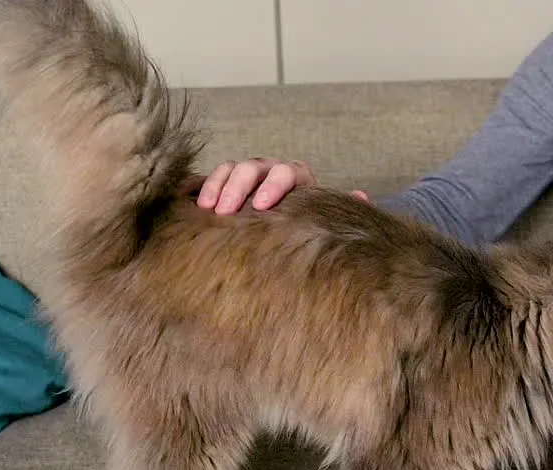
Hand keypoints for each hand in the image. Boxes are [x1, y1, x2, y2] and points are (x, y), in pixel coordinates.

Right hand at [190, 157, 367, 214]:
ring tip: (208, 209)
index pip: (287, 173)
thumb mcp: (323, 212)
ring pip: (231, 168)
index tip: (263, 206)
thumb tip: (360, 197)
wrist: (289, 218)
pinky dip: (202, 186)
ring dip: (218, 186)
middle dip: (239, 187)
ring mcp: (247, 174)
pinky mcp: (226, 183)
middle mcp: (270, 169)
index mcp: (296, 176)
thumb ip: (339, 205)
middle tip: (227, 211)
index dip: (274, 186)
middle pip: (253, 167)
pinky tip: (192, 203)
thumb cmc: (307, 218)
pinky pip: (212, 177)